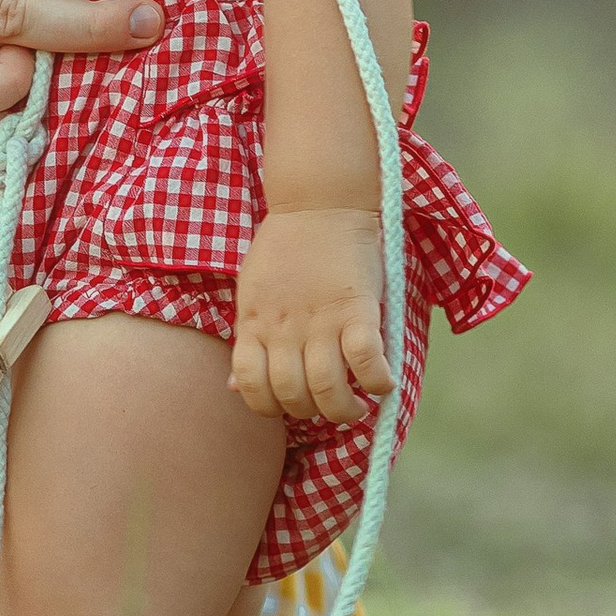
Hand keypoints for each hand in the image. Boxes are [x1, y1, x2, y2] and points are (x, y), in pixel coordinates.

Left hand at [230, 210, 394, 426]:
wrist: (318, 201)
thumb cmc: (285, 247)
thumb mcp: (251, 295)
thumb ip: (247, 340)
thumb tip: (233, 386)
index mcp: (255, 324)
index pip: (251, 387)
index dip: (270, 408)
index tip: (290, 403)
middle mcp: (284, 329)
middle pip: (292, 397)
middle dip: (311, 413)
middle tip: (329, 404)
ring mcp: (320, 321)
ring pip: (327, 389)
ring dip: (344, 410)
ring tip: (357, 406)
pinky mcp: (356, 308)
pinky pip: (366, 361)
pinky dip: (377, 381)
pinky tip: (383, 383)